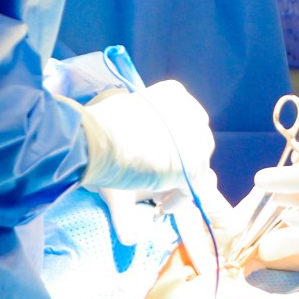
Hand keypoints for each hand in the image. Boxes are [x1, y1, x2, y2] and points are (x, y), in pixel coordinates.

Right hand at [78, 79, 215, 194]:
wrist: (99, 140)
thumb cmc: (103, 125)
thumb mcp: (130, 109)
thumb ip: (149, 119)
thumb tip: (153, 138)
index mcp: (176, 94)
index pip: (188, 120)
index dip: (177, 142)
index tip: (161, 155)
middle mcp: (192, 113)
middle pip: (199, 143)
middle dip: (182, 161)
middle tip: (161, 178)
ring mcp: (196, 141)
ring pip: (198, 166)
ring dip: (180, 182)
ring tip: (158, 194)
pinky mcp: (193, 167)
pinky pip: (193, 189)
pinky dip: (179, 200)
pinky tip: (162, 205)